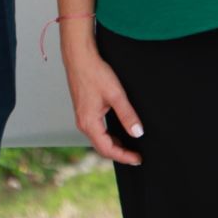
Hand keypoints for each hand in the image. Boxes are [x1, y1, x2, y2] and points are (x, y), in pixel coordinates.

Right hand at [63, 42, 143, 165]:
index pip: (107, 149)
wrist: (80, 58)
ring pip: (99, 139)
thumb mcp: (115, 95)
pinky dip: (108, 135)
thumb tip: (137, 133)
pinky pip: (97, 130)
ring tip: (130, 147)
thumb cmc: (94, 73)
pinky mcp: (84, 111)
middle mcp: (83, 123)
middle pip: (102, 147)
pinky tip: (118, 132)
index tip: (137, 159)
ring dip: (114, 145)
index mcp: (89, 123)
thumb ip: (127, 115)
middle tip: (136, 156)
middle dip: (119, 153)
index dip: (124, 156)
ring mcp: (83, 117)